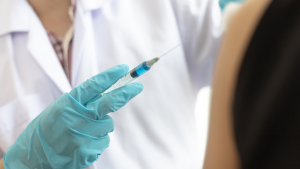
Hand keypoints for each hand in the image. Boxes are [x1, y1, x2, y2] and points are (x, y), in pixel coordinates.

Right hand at [3, 65, 142, 168]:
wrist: (32, 157)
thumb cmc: (48, 129)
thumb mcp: (60, 109)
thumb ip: (83, 103)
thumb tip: (109, 95)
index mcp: (68, 103)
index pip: (94, 85)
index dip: (111, 76)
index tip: (123, 69)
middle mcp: (76, 117)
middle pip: (109, 102)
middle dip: (126, 93)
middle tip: (138, 86)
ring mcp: (82, 135)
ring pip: (108, 125)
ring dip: (101, 127)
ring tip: (82, 132)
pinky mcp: (86, 151)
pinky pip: (104, 142)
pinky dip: (97, 141)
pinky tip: (81, 144)